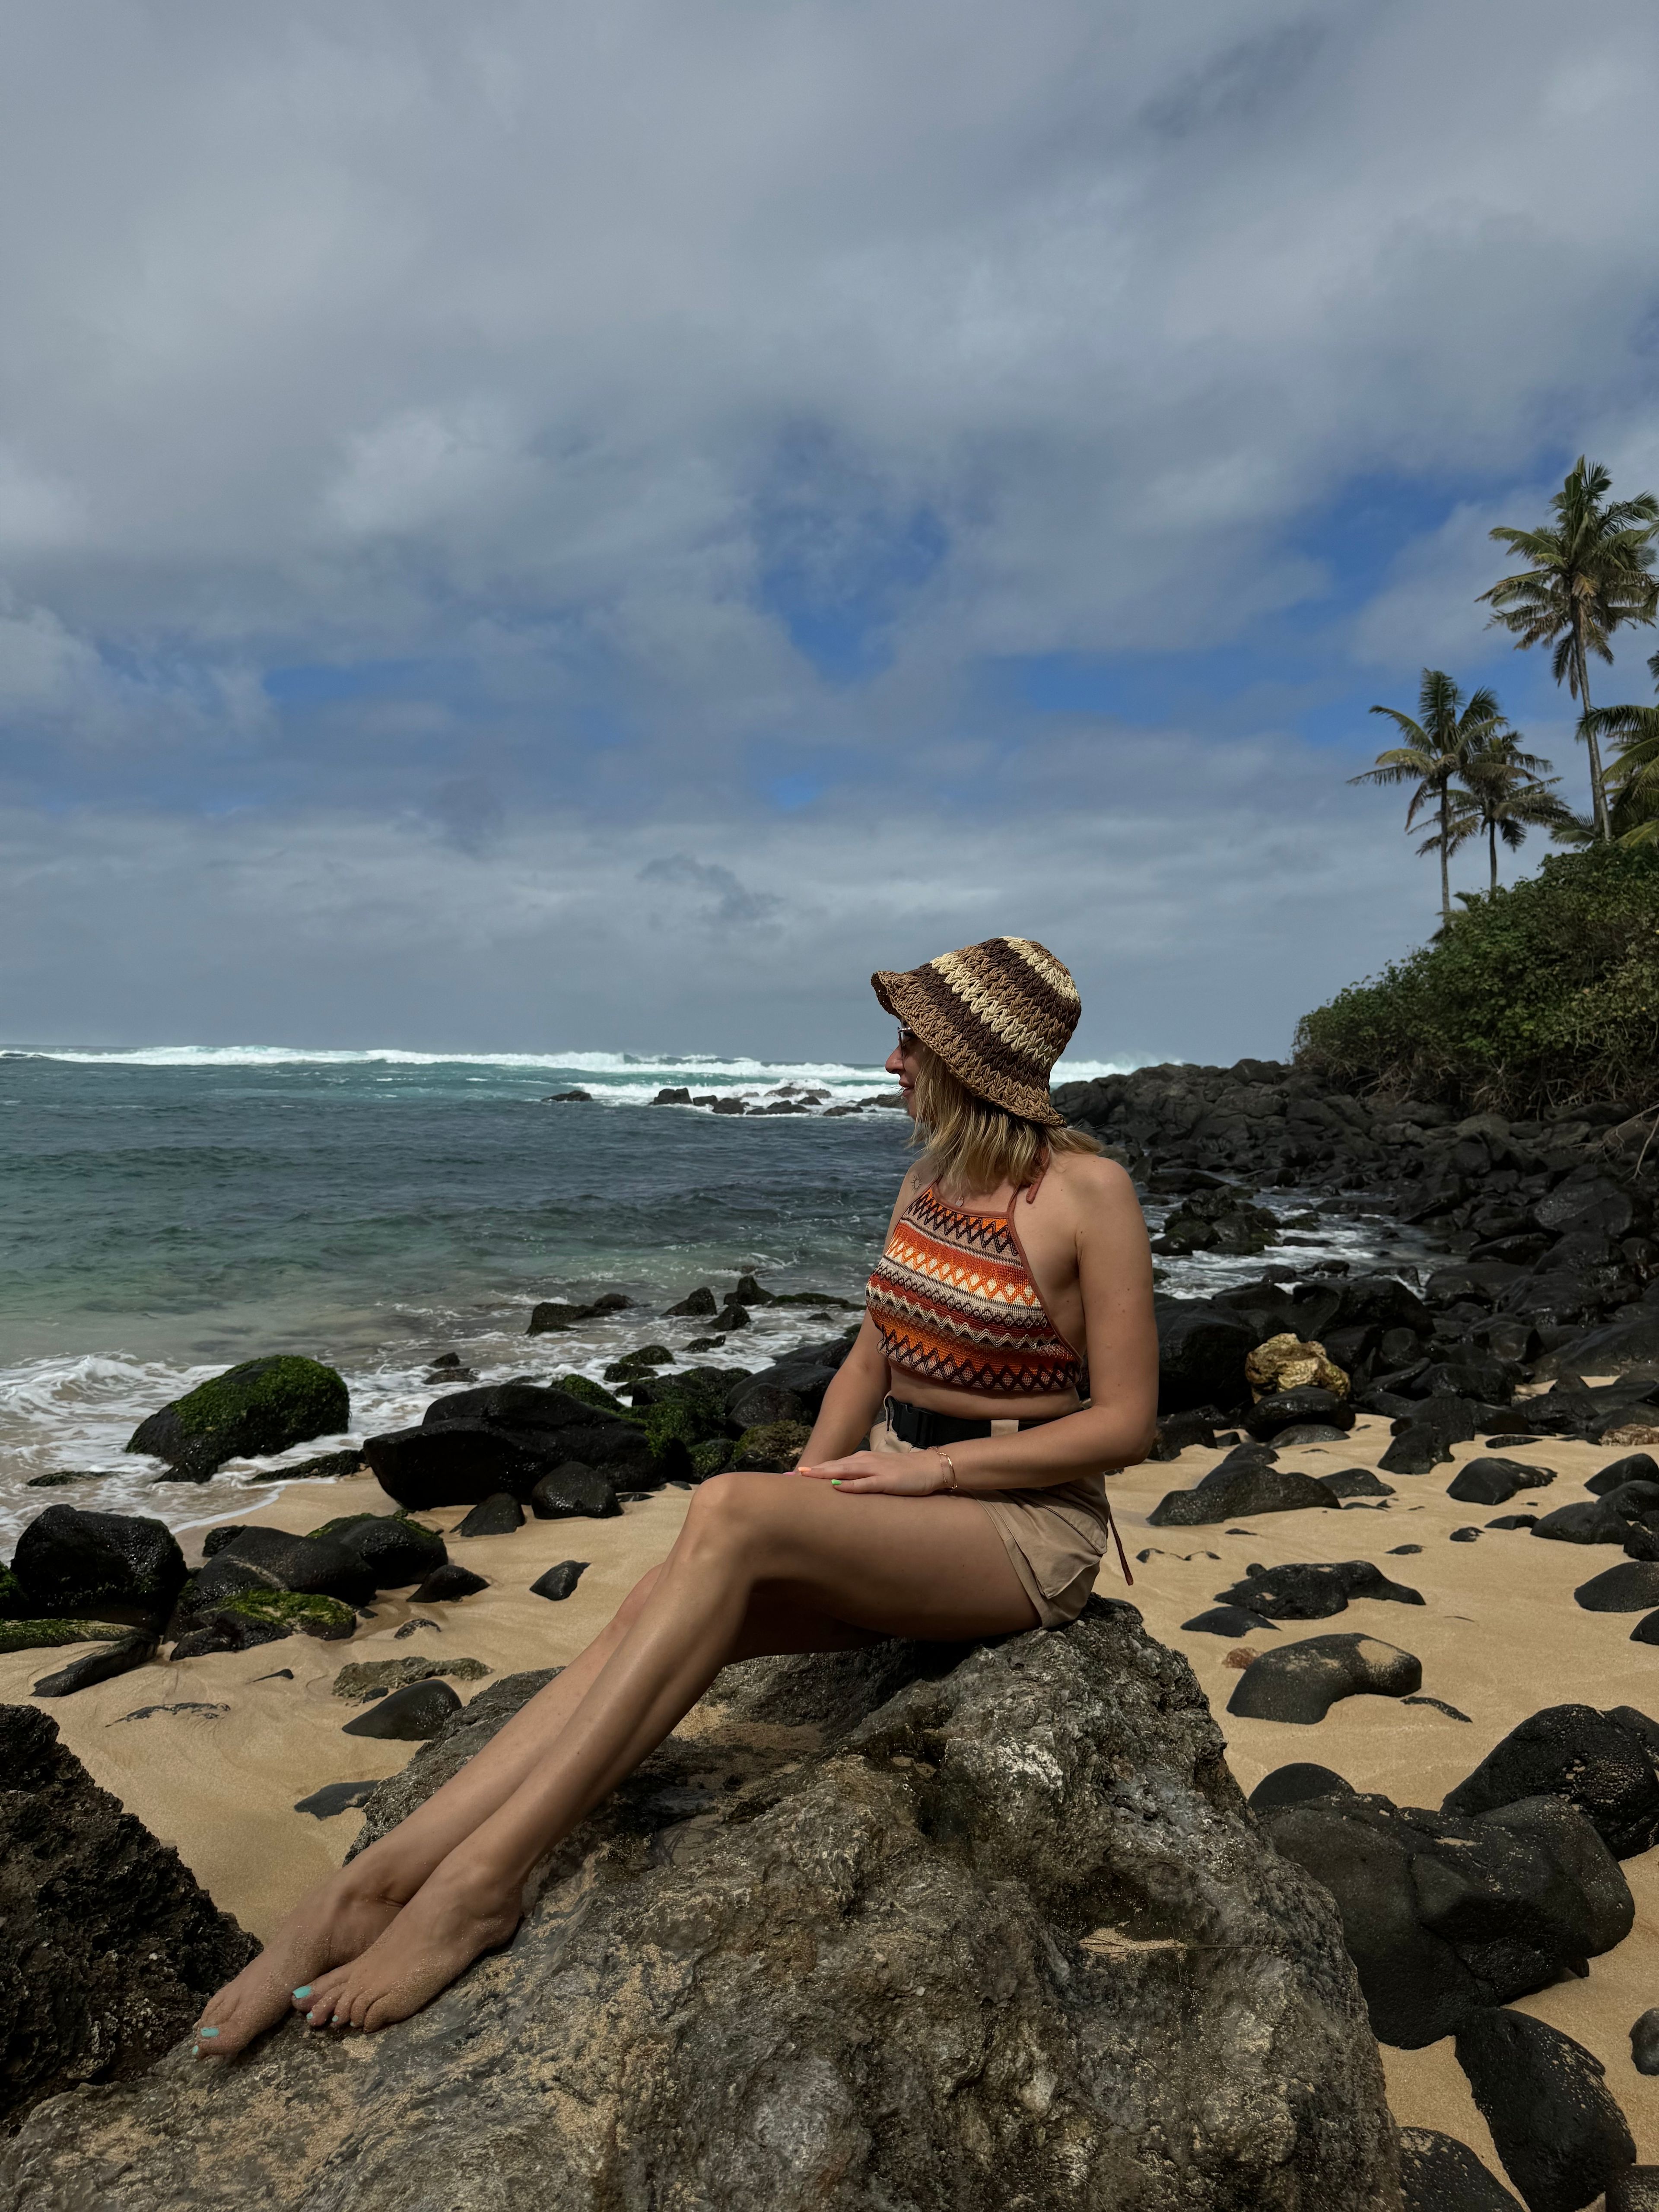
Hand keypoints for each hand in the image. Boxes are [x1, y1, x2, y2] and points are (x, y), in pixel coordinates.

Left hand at [795, 1448, 948, 1495]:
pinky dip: (851, 1485)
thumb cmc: (904, 1473)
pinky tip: (837, 1487)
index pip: (831, 1466)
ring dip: (823, 1474)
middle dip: (809, 1472)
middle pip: (831, 1467)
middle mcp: (864, 1462)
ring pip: (844, 1471)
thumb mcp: (878, 1474)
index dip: (810, 1471)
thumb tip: (839, 1489)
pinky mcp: (887, 1481)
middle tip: (787, 1478)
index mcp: (861, 1461)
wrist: (930, 1467)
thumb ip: (859, 1479)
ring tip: (804, 1478)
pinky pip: (866, 1484)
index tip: (789, 1477)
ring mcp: (875, 1470)